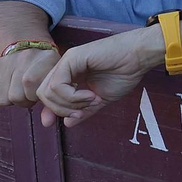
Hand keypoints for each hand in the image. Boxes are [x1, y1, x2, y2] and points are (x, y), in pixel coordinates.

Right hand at [0, 45, 59, 107]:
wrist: (31, 48)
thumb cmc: (46, 72)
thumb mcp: (55, 84)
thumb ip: (53, 105)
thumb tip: (46, 123)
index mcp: (47, 58)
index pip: (30, 83)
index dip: (33, 96)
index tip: (37, 94)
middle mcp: (26, 56)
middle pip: (15, 95)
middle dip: (23, 100)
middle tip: (28, 93)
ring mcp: (8, 60)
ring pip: (1, 98)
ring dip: (10, 99)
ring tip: (18, 90)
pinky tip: (7, 88)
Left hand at [35, 27, 161, 128]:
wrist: (138, 58)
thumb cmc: (124, 73)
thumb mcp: (101, 98)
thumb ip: (83, 110)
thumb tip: (68, 123)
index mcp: (70, 75)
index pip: (49, 95)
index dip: (53, 111)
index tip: (65, 121)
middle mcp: (65, 67)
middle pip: (44, 94)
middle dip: (60, 109)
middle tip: (81, 112)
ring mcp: (67, 61)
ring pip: (48, 92)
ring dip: (69, 103)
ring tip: (91, 101)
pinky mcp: (71, 58)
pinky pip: (57, 85)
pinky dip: (72, 96)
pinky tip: (90, 95)